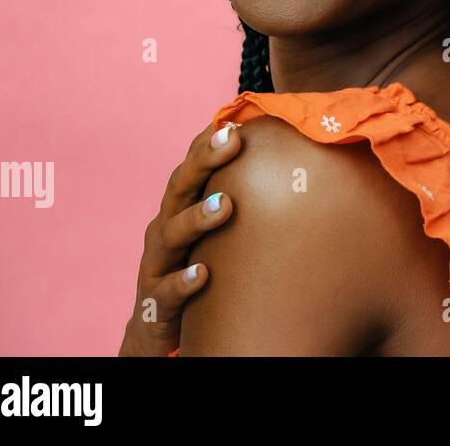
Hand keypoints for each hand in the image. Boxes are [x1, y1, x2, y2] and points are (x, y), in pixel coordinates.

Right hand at [118, 119, 240, 355]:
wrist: (157, 329)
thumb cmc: (199, 269)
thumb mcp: (217, 235)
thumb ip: (241, 203)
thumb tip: (294, 171)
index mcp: (180, 209)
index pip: (191, 168)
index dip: (208, 143)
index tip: (235, 120)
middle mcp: (165, 229)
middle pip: (179, 189)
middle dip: (203, 162)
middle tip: (231, 139)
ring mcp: (157, 265)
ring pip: (170, 235)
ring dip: (196, 218)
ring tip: (225, 205)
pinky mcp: (155, 303)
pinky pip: (167, 291)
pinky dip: (183, 282)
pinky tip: (203, 275)